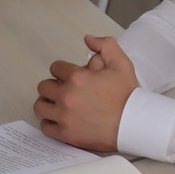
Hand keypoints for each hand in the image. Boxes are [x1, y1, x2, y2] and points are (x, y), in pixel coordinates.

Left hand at [35, 34, 136, 150]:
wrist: (134, 124)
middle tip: (64, 91)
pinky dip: (50, 123)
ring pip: (40, 106)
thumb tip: (88, 39)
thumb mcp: (121, 64)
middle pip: (44, 87)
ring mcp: (64, 116)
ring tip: (58, 105)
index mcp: (77, 77)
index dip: (63, 71)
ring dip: (47, 104)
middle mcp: (67, 96)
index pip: (55, 68)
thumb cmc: (128, 96)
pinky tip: (60, 120)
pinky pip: (45, 127)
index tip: (70, 78)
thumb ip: (105, 46)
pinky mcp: (65, 134)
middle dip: (53, 86)